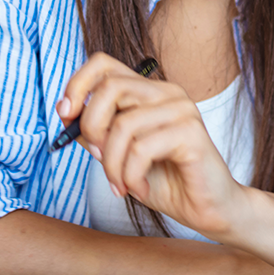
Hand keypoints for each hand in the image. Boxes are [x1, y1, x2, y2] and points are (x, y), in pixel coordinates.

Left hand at [57, 53, 247, 237]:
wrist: (208, 210)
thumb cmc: (166, 181)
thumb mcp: (118, 157)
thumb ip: (95, 133)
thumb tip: (66, 112)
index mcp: (149, 91)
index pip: (104, 64)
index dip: (77, 84)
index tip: (65, 114)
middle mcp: (167, 92)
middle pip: (110, 87)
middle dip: (91, 127)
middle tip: (96, 157)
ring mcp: (182, 109)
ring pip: (123, 124)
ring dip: (111, 163)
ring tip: (120, 184)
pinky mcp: (191, 132)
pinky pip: (142, 149)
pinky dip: (131, 175)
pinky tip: (140, 188)